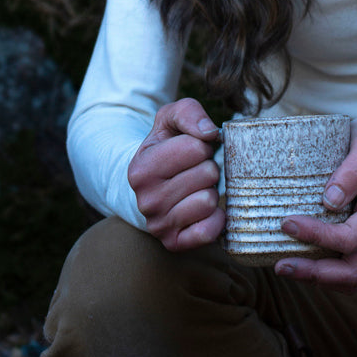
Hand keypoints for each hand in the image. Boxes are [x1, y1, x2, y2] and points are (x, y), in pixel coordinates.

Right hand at [127, 99, 222, 250]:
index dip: (201, 145)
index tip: (190, 150)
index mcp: (140, 169)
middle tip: (195, 170)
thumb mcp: (170, 120)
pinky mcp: (174, 244)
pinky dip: (215, 218)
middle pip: (207, 173)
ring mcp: (158, 225)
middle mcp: (145, 201)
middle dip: (208, 167)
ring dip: (211, 190)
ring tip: (196, 187)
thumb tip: (210, 133)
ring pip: (209, 200)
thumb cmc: (166, 147)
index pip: (195, 147)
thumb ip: (189, 113)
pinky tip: (204, 208)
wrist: (150, 184)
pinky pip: (209, 231)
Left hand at [276, 114, 356, 292]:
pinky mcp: (355, 240)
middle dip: (316, 273)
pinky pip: (342, 268)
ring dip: (317, 278)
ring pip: (349, 277)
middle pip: (353, 271)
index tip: (286, 223)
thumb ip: (353, 169)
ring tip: (284, 267)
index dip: (318, 236)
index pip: (350, 238)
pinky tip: (296, 259)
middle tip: (282, 265)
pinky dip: (320, 272)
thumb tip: (331, 200)